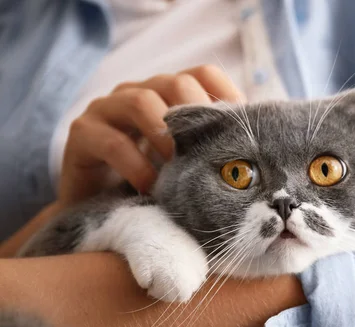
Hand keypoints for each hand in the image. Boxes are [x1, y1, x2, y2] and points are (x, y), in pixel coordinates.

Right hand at [59, 65, 243, 204]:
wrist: (101, 209)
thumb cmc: (154, 183)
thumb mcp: (187, 164)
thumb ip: (212, 151)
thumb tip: (257, 156)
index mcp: (168, 94)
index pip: (204, 74)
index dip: (226, 95)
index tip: (242, 132)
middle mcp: (139, 92)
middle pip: (176, 83)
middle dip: (197, 117)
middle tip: (210, 153)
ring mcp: (108, 109)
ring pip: (141, 101)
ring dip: (167, 138)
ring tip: (180, 169)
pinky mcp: (82, 134)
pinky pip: (113, 142)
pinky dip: (137, 166)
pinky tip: (152, 187)